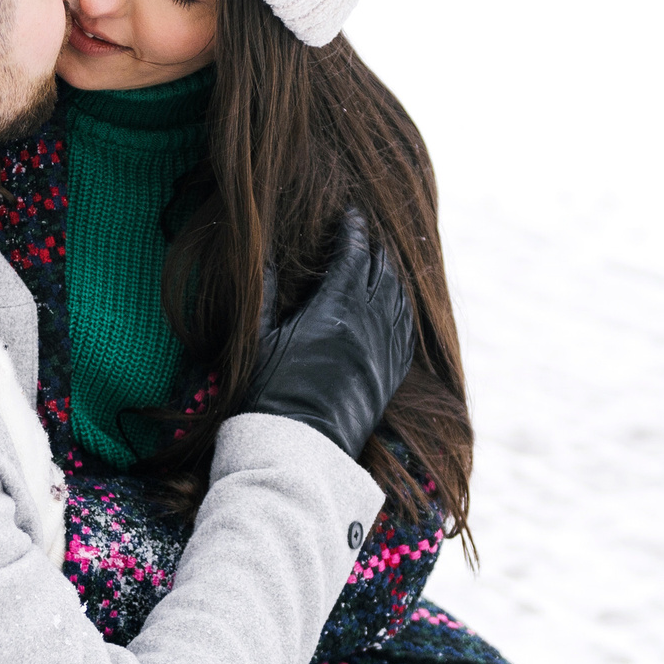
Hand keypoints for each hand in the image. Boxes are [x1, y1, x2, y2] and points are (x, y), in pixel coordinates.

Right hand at [242, 211, 416, 457]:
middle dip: (374, 248)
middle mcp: (367, 325)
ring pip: (398, 298)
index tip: (350, 214)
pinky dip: (402, 309)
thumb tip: (267, 252)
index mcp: (335, 310)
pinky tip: (396, 304)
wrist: (298, 449)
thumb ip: (264, 291)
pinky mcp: (390, 375)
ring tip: (381, 261)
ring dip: (391, 274)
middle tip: (365, 233)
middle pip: (382, 271)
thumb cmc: (268, 394)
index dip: (353, 230)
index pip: (354, 254)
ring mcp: (383, 350)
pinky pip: (406, 331)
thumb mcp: (257, 338)